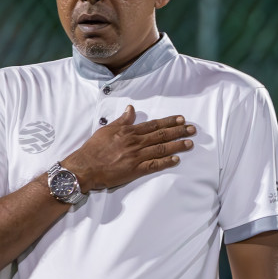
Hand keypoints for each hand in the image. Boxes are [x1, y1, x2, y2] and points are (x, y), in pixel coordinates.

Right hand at [60, 106, 194, 190]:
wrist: (85, 166)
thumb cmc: (94, 148)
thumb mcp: (107, 129)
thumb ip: (122, 121)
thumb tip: (130, 109)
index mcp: (129, 132)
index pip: (153, 125)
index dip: (169, 122)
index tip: (181, 119)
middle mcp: (135, 142)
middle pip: (161, 135)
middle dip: (179, 131)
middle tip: (193, 129)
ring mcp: (136, 156)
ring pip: (161, 149)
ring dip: (177, 145)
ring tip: (190, 143)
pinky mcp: (135, 169)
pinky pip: (154, 165)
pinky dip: (166, 162)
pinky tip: (176, 160)